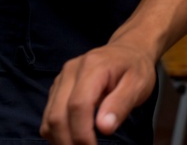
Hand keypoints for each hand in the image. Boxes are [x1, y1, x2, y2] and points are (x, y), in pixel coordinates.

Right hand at [40, 41, 156, 144]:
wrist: (128, 50)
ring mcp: (61, 79)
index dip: (82, 133)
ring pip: (49, 118)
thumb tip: (104, 128)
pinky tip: (73, 139)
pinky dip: (57, 133)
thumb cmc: (135, 68)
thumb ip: (121, 104)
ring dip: (61, 140)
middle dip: (69, 142)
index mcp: (92, 67)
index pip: (78, 105)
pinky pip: (49, 116)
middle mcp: (70, 71)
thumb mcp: (138, 85)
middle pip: (57, 115)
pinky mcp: (57, 88)